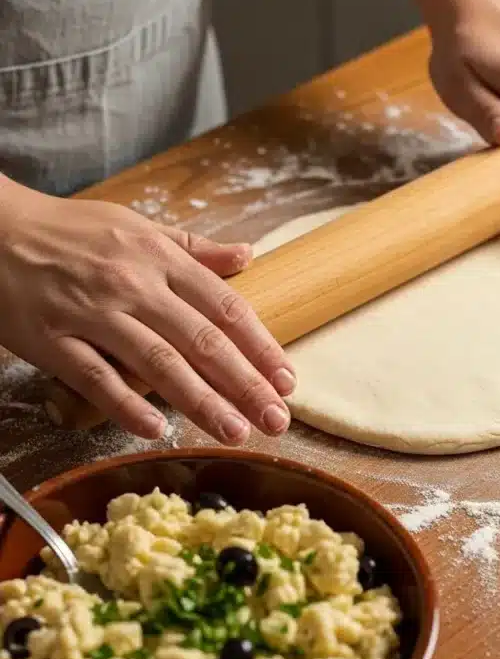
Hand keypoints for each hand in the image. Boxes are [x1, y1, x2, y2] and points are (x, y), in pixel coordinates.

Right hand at [0, 179, 295, 441]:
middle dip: (245, 384)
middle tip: (276, 420)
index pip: (224, 307)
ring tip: (234, 431)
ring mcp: (92, 312)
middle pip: (201, 340)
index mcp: (158, 256)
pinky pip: (95, 377)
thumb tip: (247, 254)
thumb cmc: (69, 231)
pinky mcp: (52, 339)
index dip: (261, 347)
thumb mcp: (136, 226)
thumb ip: (193, 248)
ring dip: (201, 401)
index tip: (288, 381)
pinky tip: (155, 430)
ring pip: (157, 363)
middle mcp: (132, 283)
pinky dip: (125, 405)